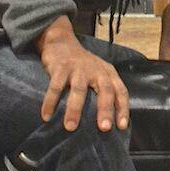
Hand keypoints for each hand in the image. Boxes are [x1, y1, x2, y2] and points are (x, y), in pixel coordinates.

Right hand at [37, 16, 129, 132]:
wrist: (61, 42)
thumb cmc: (83, 66)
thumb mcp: (98, 73)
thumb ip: (103, 92)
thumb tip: (106, 124)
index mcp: (108, 73)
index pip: (120, 91)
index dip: (123, 108)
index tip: (121, 126)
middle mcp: (96, 70)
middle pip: (104, 90)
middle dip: (105, 109)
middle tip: (104, 128)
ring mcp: (78, 68)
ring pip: (79, 89)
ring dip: (74, 109)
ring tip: (70, 127)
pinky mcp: (61, 67)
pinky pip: (56, 86)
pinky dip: (50, 101)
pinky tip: (46, 116)